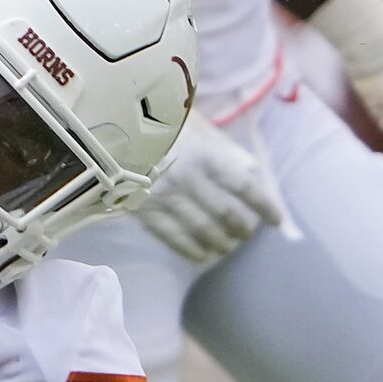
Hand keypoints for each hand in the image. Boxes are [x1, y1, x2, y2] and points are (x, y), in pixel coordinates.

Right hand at [135, 113, 283, 262]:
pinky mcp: (144, 210)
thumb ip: (218, 147)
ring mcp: (166, 197)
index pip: (245, 186)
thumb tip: (248, 170)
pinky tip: (200, 256)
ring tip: (226, 248)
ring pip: (201, 229)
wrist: (106, 134)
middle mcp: (189, 180)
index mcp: (205, 156)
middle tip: (246, 236)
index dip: (265, 205)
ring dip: (219, 242)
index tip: (276, 221)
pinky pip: (172, 237)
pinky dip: (189, 249)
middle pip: (225, 212)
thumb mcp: (192, 126)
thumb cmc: (153, 125)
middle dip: (240, 228)